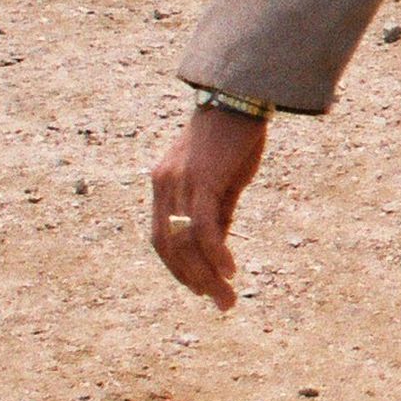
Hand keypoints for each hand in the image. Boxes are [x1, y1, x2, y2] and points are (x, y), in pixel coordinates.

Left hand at [148, 104, 268, 308]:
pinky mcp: (202, 180)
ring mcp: (180, 183)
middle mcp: (164, 185)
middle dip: (193, 280)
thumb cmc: (233, 136)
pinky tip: (231, 270)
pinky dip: (215, 253)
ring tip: (227, 297)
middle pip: (169, 247)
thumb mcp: (221, 179)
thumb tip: (218, 247)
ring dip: (206, 275)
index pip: (161, 238)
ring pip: (186, 243)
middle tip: (220, 303)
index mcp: (163, 184)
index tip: (201, 287)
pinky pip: (204, 227)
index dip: (178, 268)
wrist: (239, 97)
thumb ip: (216, 211)